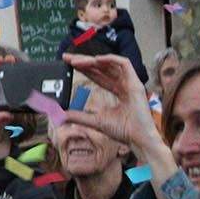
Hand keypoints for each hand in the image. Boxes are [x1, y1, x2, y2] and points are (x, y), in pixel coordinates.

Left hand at [62, 53, 177, 198]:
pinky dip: (109, 59)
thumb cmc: (124, 131)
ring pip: (110, 64)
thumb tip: (60, 115)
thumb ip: (79, 116)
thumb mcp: (95, 121)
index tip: (68, 64)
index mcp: (118, 91)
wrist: (139, 140)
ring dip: (92, 60)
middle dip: (84, 61)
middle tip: (67, 58)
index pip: (98, 75)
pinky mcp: (136, 83)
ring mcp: (131, 83)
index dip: (84, 68)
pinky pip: (124, 63)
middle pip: (102, 67)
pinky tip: (95, 60)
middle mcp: (125, 85)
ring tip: (76, 61)